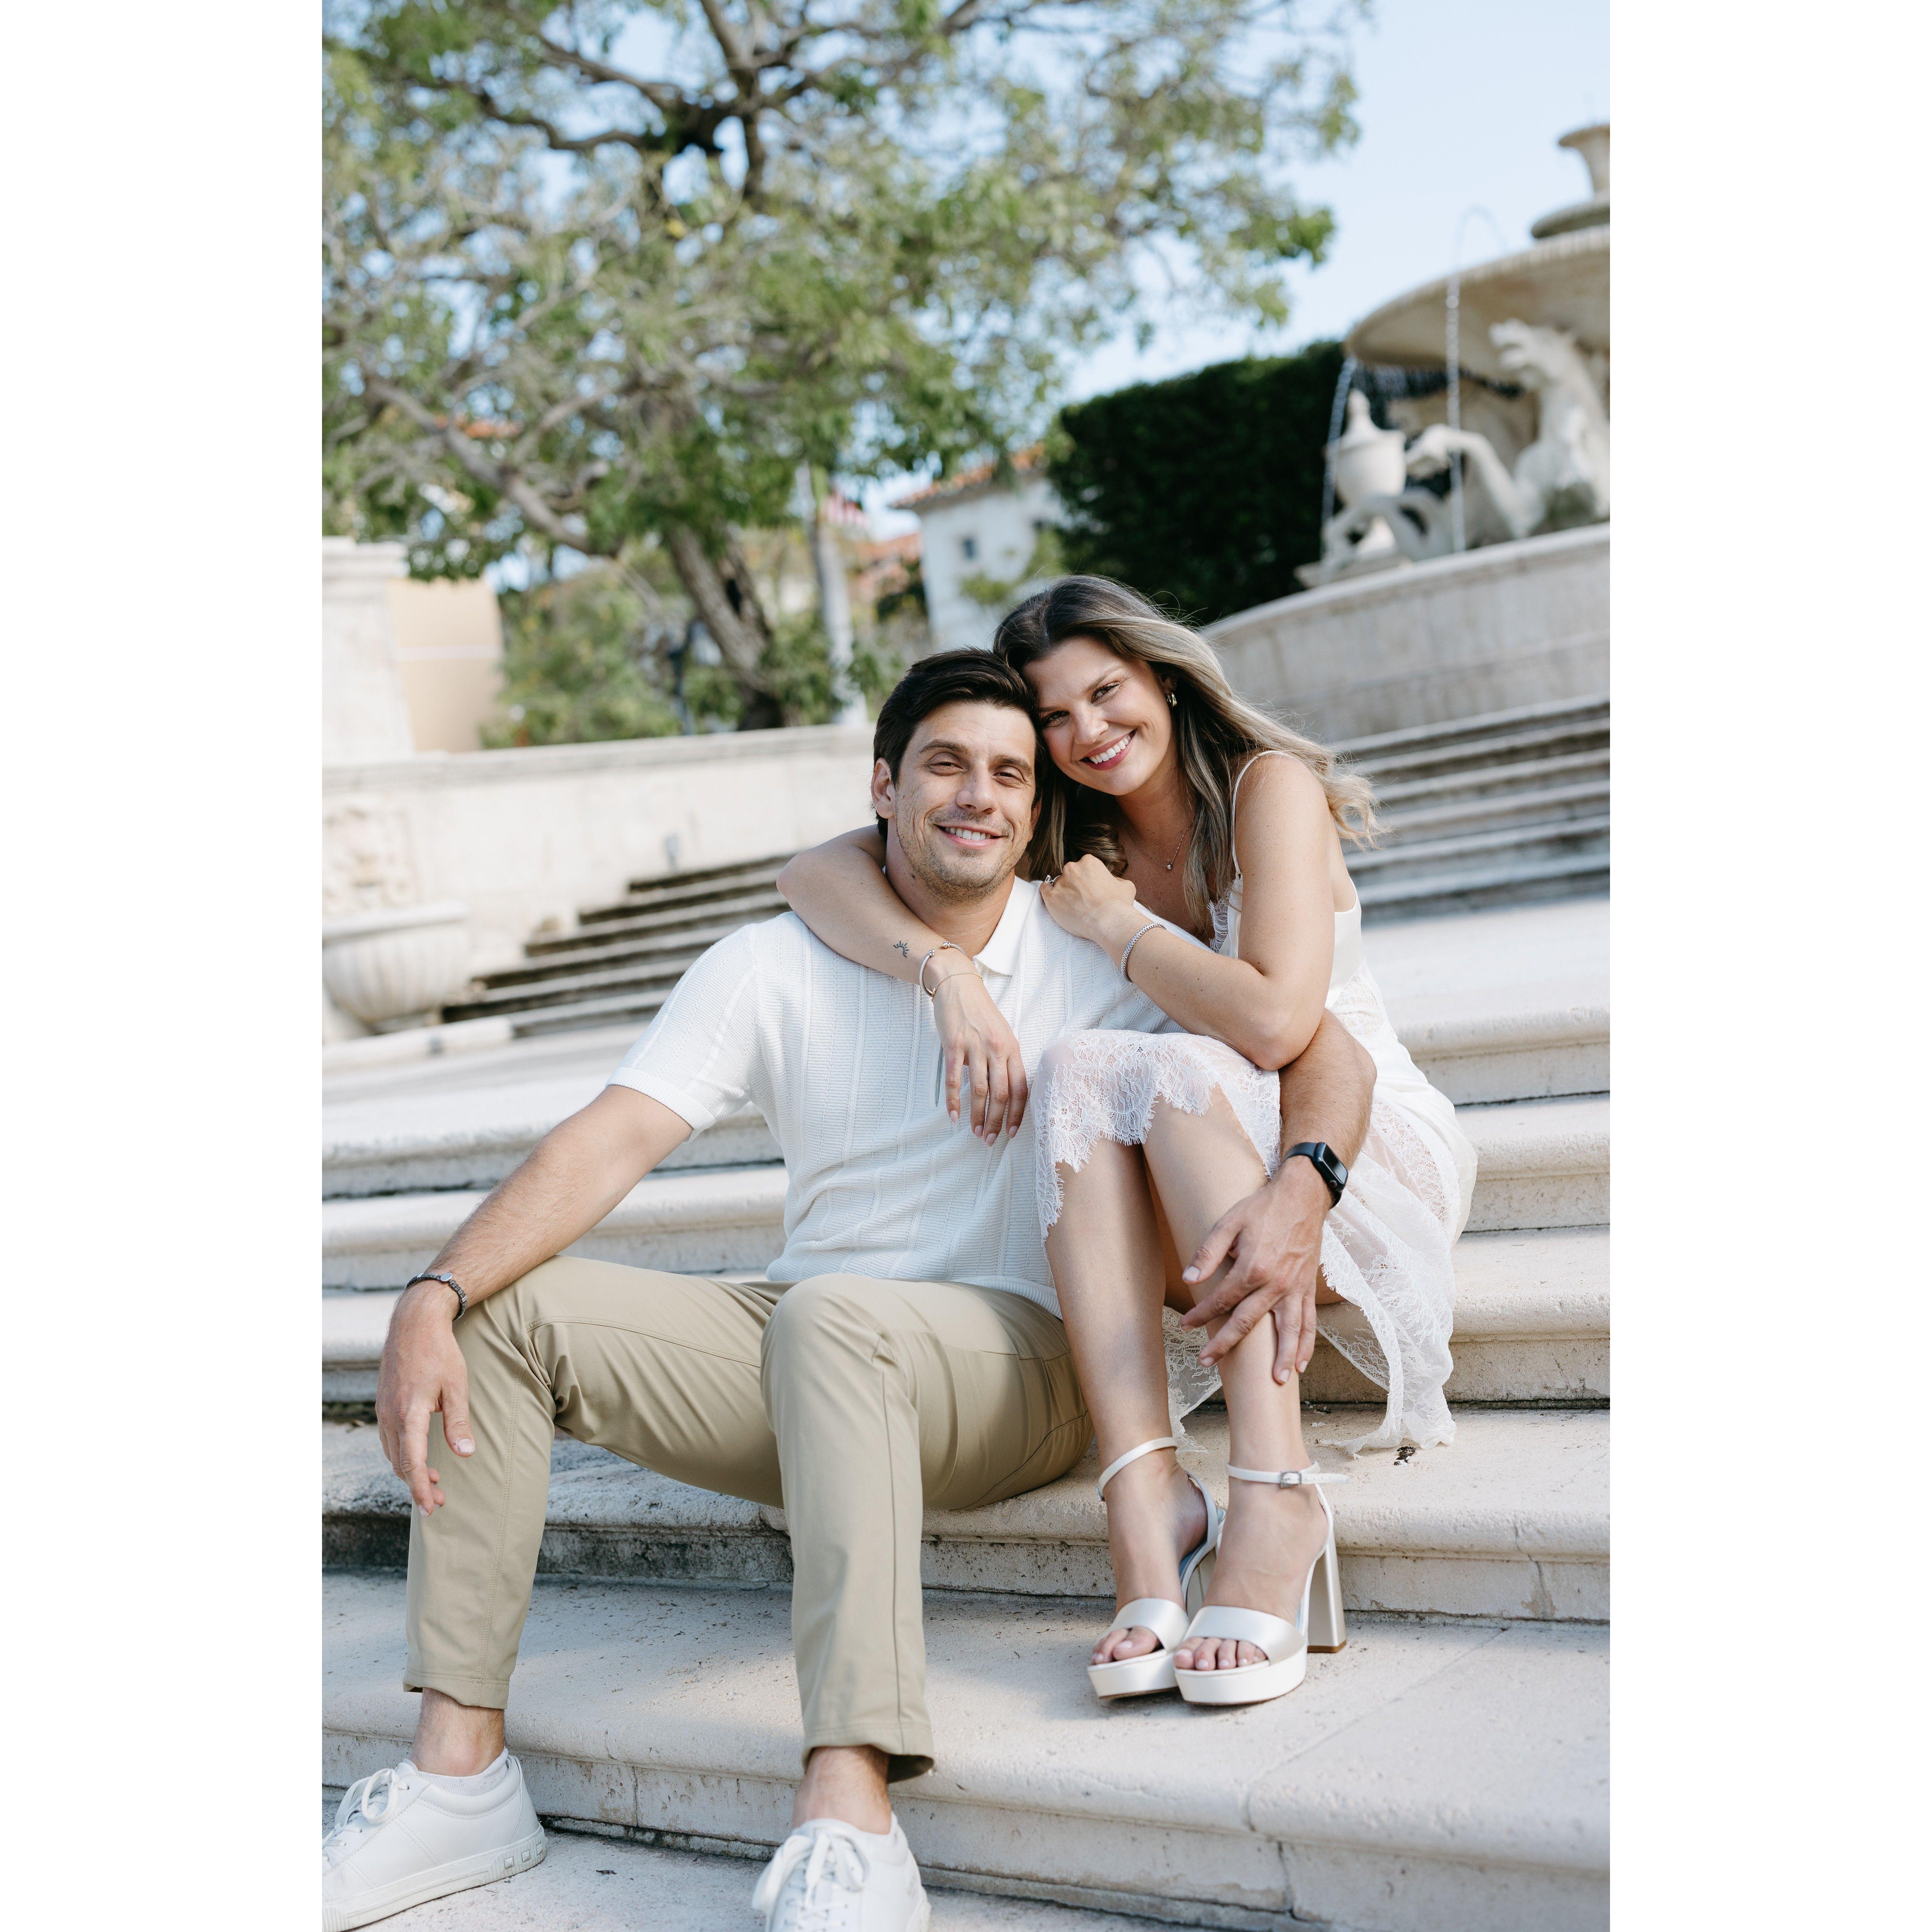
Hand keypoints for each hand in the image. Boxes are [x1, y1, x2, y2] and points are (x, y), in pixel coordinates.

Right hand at [376, 1282, 474, 1513]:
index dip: (420, 1489)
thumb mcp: (456, 1386)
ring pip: (393, 1453)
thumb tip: (465, 1453)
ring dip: (410, 1470)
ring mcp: (383, 1410)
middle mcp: (390, 1415)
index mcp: (408, 1414)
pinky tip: (419, 1455)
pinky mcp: (383, 1404)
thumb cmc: (439, 1352)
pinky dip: (403, 1453)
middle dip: (419, 1485)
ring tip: (434, 1481)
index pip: (412, 1463)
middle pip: (400, 1463)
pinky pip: (390, 1439)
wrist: (413, 1323)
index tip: (431, 1507)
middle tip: (440, 1500)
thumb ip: (458, 1422)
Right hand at [932, 969, 1028, 1138]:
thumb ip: (1005, 1060)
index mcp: (1012, 1048)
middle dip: (997, 1121)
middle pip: (1002, 1094)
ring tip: (975, 1133)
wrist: (958, 985)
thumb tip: (1004, 1090)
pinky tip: (953, 1116)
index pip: (1021, 1088)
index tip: (1011, 1132)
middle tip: (990, 1140)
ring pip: (980, 1090)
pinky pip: (954, 1079)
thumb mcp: (1001, 1034)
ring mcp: (975, 1047)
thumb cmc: (981, 1012)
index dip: (1017, 1113)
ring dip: (978, 1116)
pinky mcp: (954, 1045)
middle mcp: (997, 1049)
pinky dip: (953, 1101)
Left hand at [1039, 854, 1142, 955]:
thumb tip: (1111, 881)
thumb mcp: (1126, 886)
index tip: (1091, 890)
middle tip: (1082, 899)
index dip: (1087, 879)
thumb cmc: (1118, 904)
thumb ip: (1115, 879)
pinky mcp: (1051, 897)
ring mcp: (1060, 882)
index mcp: (1089, 862)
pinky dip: (1048, 894)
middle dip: (1075, 885)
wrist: (1108, 920)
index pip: (1083, 868)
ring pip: (1058, 884)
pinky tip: (1055, 900)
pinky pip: (1044, 890)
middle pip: (1070, 874)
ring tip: (1073, 906)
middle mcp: (1072, 868)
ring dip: (1064, 892)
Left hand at [1178, 1157, 1329, 1380]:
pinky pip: (1309, 1321)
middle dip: (1224, 1344)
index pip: (1221, 1301)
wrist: (1302, 1196)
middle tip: (1207, 1361)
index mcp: (1253, 1269)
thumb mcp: (1229, 1222)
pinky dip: (1306, 1343)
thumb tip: (1189, 1280)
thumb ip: (1208, 1253)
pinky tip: (1302, 1363)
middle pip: (1247, 1323)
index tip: (1185, 1325)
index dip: (1200, 1314)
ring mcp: (1295, 1288)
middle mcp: (1276, 1284)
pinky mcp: (1308, 1288)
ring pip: (1288, 1331)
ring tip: (1275, 1382)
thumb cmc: (1263, 1208)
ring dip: (1281, 1358)